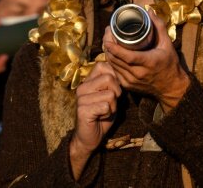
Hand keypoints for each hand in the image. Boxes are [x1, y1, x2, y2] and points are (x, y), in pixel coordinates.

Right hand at [70, 61, 120, 178]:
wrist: (89, 138)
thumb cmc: (102, 116)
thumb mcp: (110, 97)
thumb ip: (113, 84)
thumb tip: (121, 73)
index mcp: (88, 81)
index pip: (102, 65)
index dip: (114, 76)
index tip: (112, 90)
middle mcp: (82, 87)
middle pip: (109, 78)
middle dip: (116, 93)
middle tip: (109, 104)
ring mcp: (81, 98)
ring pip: (110, 94)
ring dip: (113, 106)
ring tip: (104, 112)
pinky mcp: (82, 110)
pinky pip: (105, 106)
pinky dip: (108, 114)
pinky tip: (100, 117)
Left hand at [103, 9, 189, 111]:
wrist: (171, 88)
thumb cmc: (170, 64)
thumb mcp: (167, 44)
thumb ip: (159, 27)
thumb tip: (149, 11)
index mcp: (148, 62)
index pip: (126, 56)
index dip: (114, 48)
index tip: (107, 38)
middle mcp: (138, 73)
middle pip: (116, 59)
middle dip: (108, 46)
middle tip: (107, 33)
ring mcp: (132, 81)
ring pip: (113, 65)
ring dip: (108, 53)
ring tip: (107, 41)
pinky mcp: (128, 86)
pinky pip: (115, 72)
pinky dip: (112, 62)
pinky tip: (111, 53)